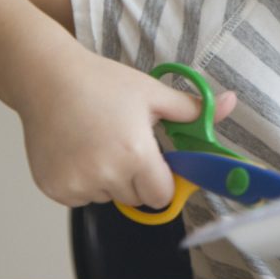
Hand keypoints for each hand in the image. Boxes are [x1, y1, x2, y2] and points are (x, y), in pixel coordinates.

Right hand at [16, 48, 236, 207]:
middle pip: (136, 199)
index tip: (154, 161)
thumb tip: (232, 102)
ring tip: (96, 143)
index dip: (162, 180)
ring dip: (108, 180)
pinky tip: (76, 151)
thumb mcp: (153, 93)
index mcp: (136, 155)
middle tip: (122, 144)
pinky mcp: (54, 189)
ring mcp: (77, 184)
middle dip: (136, 179)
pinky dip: (82, 182)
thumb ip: (194, 108)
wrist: (47, 78)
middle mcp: (106, 175)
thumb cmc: (102, 83)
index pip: (162, 195)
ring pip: (107, 198)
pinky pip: (80, 198)